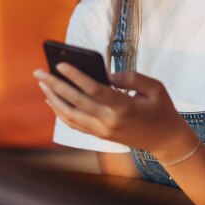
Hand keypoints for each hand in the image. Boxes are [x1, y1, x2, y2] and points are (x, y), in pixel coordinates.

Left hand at [33, 64, 196, 158]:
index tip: (60, 64)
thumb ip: (131, 77)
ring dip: (53, 100)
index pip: (93, 90)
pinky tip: (53, 101)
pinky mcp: (100, 136)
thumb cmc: (161, 109)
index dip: (75, 76)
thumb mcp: (155, 87)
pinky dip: (61, 113)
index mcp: (124, 107)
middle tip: (39, 72)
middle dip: (54, 86)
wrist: (165, 140)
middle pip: (75, 103)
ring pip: (70, 116)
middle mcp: (109, 122)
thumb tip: (108, 75)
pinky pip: (75, 125)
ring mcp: (103, 132)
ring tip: (42, 84)